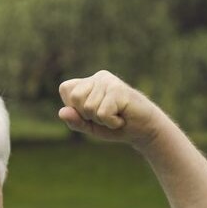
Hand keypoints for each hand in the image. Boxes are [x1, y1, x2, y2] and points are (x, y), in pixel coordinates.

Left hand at [58, 70, 173, 147]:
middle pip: (75, 99)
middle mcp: (98, 77)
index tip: (93, 113)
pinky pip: (102, 113)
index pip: (66, 89)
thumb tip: (62, 112)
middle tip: (106, 115)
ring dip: (102, 120)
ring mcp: (109, 82)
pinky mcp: (119, 90)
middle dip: (88, 115)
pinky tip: (122, 118)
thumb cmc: (116, 127)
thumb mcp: (91, 126)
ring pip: (88, 108)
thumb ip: (75, 121)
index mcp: (89, 81)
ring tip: (116, 116)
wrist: (144, 130)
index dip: (75, 107)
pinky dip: (111, 123)